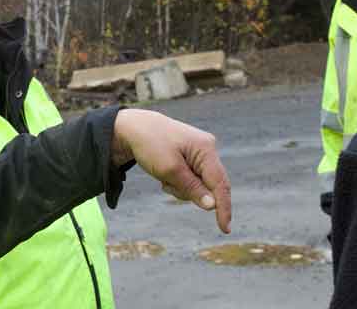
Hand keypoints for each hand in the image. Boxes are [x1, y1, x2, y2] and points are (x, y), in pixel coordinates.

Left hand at [111, 109, 231, 232]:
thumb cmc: (150, 145)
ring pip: (198, 186)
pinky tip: (163, 175)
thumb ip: (192, 188)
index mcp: (206, 148)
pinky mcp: (191, 157)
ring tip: (163, 178)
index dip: (223, 207)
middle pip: (209, 185)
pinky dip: (177, 183)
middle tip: (166, 184)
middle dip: (189, 192)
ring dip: (181, 189)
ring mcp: (200, 153)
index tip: (225, 229)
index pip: (220, 183)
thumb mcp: (169, 170)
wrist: (132, 128)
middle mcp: (207, 149)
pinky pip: (191, 180)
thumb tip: (212, 206)